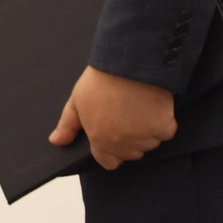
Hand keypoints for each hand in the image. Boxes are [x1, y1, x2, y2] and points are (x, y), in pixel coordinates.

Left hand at [49, 65, 174, 169]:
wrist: (129, 60)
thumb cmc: (101, 78)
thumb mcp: (77, 100)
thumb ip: (67, 125)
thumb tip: (56, 141)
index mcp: (100, 140)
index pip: (109, 162)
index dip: (111, 150)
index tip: (114, 134)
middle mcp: (122, 143)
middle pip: (131, 153)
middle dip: (130, 139)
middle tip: (127, 114)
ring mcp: (144, 136)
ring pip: (150, 143)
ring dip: (147, 130)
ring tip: (138, 106)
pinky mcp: (164, 127)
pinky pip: (166, 132)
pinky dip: (163, 121)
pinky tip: (153, 105)